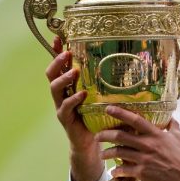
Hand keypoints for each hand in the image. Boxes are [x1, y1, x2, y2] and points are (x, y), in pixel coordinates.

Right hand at [45, 36, 101, 180]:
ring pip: (55, 89)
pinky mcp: (65, 119)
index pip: (60, 65)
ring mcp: (61, 106)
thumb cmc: (98, 116)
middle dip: (57, 62)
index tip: (59, 37)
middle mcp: (62, 93)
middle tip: (67, 53)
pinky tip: (82, 94)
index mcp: (69, 85)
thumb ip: (107, 83)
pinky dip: (72, 100)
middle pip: (51, 74)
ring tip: (75, 71)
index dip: (57, 51)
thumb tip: (127, 63)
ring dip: (64, 78)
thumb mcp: (102, 96)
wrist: (90, 143)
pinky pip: (65, 107)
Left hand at [97, 106, 179, 180]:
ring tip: (102, 154)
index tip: (108, 108)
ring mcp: (143, 159)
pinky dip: (116, 171)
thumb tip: (171, 117)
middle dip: (105, 134)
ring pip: (118, 153)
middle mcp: (147, 145)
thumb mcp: (179, 138)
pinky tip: (114, 172)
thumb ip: (173, 126)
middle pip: (120, 136)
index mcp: (156, 135)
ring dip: (107, 153)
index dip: (120, 113)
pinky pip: (123, 170)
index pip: (135, 120)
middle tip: (98, 136)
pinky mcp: (142, 173)